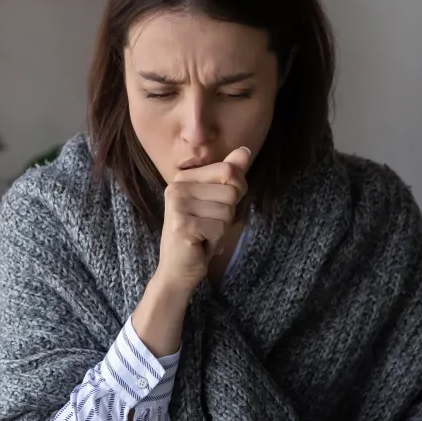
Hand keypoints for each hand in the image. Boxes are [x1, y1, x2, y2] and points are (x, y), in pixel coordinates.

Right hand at [155, 146, 251, 293]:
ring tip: (204, 234)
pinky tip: (201, 243)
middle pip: (231, 190)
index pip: (228, 170)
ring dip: (222, 228)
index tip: (218, 207)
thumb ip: (230, 176)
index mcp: (184, 178)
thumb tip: (244, 150)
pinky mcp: (181, 225)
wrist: (178, 270)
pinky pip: (220, 227)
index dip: (236, 191)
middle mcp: (177, 187)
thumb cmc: (199, 235)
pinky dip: (216, 240)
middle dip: (228, 213)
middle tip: (209, 224)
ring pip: (227, 211)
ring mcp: (177, 206)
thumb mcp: (217, 201)